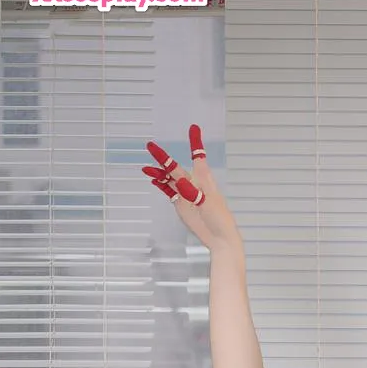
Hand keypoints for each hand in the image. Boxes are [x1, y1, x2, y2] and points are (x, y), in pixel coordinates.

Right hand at [140, 125, 240, 250]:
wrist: (220, 238)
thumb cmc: (220, 219)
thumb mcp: (208, 205)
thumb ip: (194, 193)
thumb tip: (180, 183)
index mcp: (204, 179)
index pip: (198, 157)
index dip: (195, 142)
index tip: (194, 128)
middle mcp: (193, 183)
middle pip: (176, 167)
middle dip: (163, 158)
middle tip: (151, 146)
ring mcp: (186, 194)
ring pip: (169, 179)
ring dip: (158, 173)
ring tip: (146, 169)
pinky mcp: (181, 204)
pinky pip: (168, 191)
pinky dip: (161, 184)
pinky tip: (153, 179)